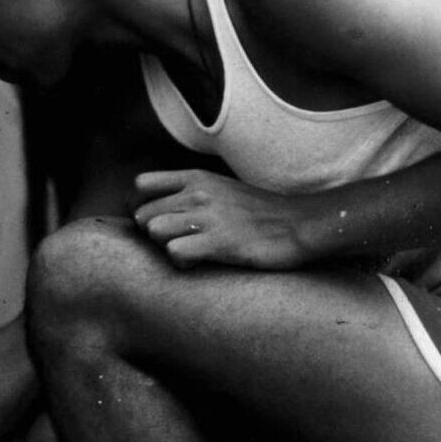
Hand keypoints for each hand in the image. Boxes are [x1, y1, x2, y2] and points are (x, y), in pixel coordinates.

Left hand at [131, 170, 309, 269]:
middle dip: (151, 233)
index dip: (142, 206)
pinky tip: (197, 263)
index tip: (157, 221)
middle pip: (142, 214)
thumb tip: (164, 209)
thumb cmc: (259, 212)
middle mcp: (198, 193)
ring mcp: (208, 217)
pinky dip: (181, 262)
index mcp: (197, 178)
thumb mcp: (222, 188)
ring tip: (185, 253)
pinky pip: (174, 252)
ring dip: (163, 247)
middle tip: (173, 244)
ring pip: (154, 230)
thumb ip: (192, 192)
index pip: (142, 185)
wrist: (298, 224)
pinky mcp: (219, 242)